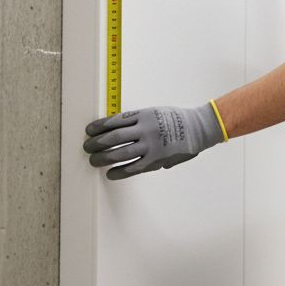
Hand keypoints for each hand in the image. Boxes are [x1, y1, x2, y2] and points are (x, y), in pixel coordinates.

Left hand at [82, 103, 224, 179]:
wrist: (197, 129)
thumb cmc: (176, 119)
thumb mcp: (155, 112)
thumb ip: (138, 120)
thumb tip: (116, 129)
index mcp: (143, 114)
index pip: (114, 121)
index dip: (99, 127)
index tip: (89, 131)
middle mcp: (144, 129)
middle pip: (113, 138)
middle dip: (97, 144)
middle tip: (87, 148)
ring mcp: (150, 146)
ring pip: (120, 153)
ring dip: (103, 158)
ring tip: (93, 161)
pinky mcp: (155, 160)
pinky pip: (133, 167)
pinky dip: (119, 171)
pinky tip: (110, 173)